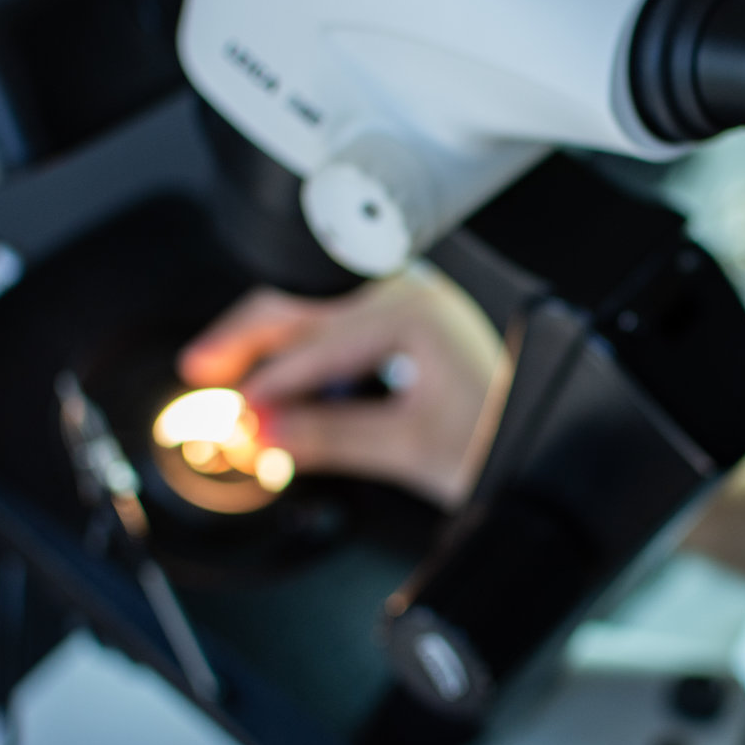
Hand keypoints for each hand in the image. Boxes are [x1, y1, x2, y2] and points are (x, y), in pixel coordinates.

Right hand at [177, 266, 502, 509]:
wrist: (545, 445)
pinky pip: (336, 326)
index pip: (318, 341)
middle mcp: (411, 296)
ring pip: (315, 311)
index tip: (235, 413)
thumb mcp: (407, 448)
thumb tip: (262, 431)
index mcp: (415, 313)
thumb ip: (329, 436)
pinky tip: (278, 380)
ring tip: (223, 371)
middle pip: (304, 305)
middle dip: (247, 338)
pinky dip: (301, 352)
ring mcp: (409, 305)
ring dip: (269, 342)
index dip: (269, 380)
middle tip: (199, 368)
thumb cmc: (501, 440)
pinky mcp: (406, 325)